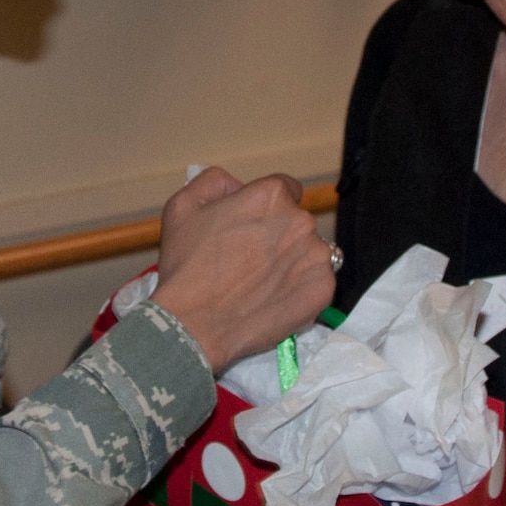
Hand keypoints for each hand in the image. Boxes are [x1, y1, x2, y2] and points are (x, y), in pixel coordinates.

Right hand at [150, 168, 334, 373]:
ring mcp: (316, 257)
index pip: (285, 190)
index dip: (266, 209)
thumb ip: (214, 181)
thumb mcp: (182, 206)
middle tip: (250, 261)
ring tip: (261, 284)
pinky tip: (274, 300)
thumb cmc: (186, 266)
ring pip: (309, 252)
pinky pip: (317, 283)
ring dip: (292, 262)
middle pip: (297, 222)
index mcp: (271, 195)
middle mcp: (300, 221)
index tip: (252, 229)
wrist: (193, 324)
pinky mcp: (323, 290)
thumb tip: (238, 184)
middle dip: (279, 236)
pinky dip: (301, 290)